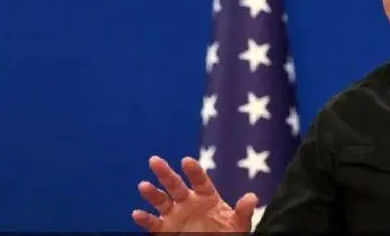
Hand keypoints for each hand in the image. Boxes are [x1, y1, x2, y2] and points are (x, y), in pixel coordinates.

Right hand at [132, 155, 257, 232]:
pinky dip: (145, 219)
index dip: (194, 171)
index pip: (200, 180)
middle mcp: (188, 202)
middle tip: (154, 160)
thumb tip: (252, 197)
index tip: (186, 161)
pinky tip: (137, 214)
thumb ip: (243, 212)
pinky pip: (153, 223)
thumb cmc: (227, 235)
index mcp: (207, 197)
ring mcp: (175, 215)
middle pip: (175, 185)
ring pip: (161, 201)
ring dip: (152, 194)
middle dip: (165, 173)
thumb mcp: (238, 226)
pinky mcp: (165, 230)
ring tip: (143, 186)